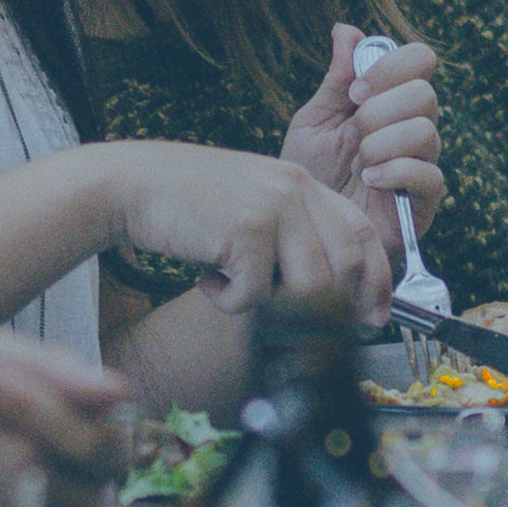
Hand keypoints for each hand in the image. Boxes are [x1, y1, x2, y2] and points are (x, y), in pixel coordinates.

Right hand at [94, 139, 386, 312]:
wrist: (131, 185)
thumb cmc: (187, 204)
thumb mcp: (251, 206)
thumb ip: (291, 234)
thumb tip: (330, 292)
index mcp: (301, 183)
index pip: (361, 233)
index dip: (376, 280)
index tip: (373, 317)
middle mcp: (295, 189)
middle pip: (344, 266)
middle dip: (328, 306)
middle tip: (297, 323)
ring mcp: (274, 206)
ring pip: (309, 287)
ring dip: (270, 303)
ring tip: (232, 287)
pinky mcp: (246, 229)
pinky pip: (256, 294)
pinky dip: (228, 301)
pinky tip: (205, 278)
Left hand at [282, 25, 448, 219]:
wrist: (306, 229)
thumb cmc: (311, 175)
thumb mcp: (314, 121)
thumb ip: (336, 79)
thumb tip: (346, 29)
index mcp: (390, 101)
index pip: (419, 60)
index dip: (391, 67)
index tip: (355, 92)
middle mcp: (411, 127)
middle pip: (425, 93)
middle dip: (380, 111)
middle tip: (352, 133)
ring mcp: (421, 163)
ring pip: (426, 131)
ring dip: (382, 144)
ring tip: (358, 164)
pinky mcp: (424, 200)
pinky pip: (430, 175)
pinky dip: (395, 172)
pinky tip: (369, 181)